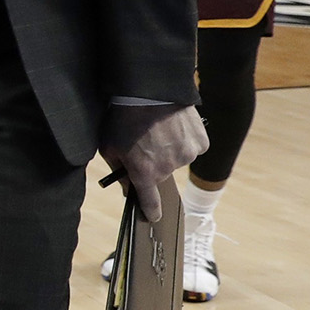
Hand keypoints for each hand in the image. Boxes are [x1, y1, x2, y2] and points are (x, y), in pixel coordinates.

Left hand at [100, 104, 208, 223]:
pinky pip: (192, 146)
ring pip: (177, 159)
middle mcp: (169, 168)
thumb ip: (119, 171)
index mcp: (145, 173)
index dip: (151, 210)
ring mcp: (187, 155)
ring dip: (169, 150)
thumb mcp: (109, 147)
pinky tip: (174, 126)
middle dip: (153, 163)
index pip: (150, 201)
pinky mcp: (200, 142)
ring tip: (158, 130)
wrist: (150, 91)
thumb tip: (127, 189)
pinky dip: (184, 140)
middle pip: (161, 173)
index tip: (153, 217)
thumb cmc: (123, 118)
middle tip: (144, 142)